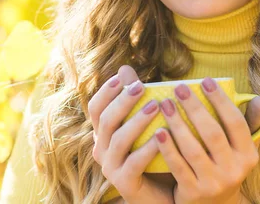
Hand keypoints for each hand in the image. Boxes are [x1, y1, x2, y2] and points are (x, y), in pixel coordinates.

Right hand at [88, 65, 173, 203]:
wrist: (163, 193)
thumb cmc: (155, 153)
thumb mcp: (146, 123)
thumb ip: (136, 98)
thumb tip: (124, 67)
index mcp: (103, 133)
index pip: (96, 108)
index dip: (106, 92)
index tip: (122, 77)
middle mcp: (101, 150)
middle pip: (105, 120)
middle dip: (123, 101)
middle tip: (141, 87)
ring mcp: (111, 168)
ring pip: (118, 140)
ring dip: (137, 121)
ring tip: (157, 106)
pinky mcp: (124, 184)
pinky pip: (134, 163)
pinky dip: (148, 148)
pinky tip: (163, 136)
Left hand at [154, 77, 259, 203]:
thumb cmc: (224, 167)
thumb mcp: (241, 150)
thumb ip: (248, 124)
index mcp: (248, 155)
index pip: (236, 123)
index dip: (221, 100)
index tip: (206, 80)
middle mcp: (234, 170)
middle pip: (212, 133)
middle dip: (195, 107)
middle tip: (179, 87)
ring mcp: (214, 183)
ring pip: (193, 149)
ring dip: (177, 124)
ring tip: (165, 104)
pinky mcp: (193, 193)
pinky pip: (178, 167)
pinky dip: (167, 148)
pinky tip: (158, 131)